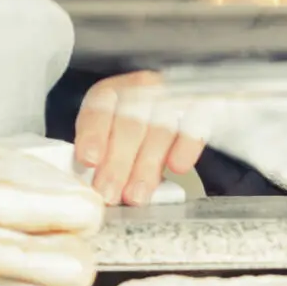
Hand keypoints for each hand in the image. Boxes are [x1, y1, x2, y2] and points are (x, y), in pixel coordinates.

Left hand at [74, 71, 203, 205]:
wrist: (168, 105)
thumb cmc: (129, 126)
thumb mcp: (107, 132)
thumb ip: (100, 153)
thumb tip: (93, 182)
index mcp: (108, 94)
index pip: (97, 113)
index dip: (92, 137)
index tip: (88, 160)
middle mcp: (139, 90)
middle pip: (128, 126)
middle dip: (117, 164)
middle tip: (109, 193)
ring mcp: (170, 97)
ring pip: (158, 132)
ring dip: (146, 167)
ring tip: (136, 195)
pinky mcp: (198, 108)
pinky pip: (192, 129)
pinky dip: (185, 148)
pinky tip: (177, 167)